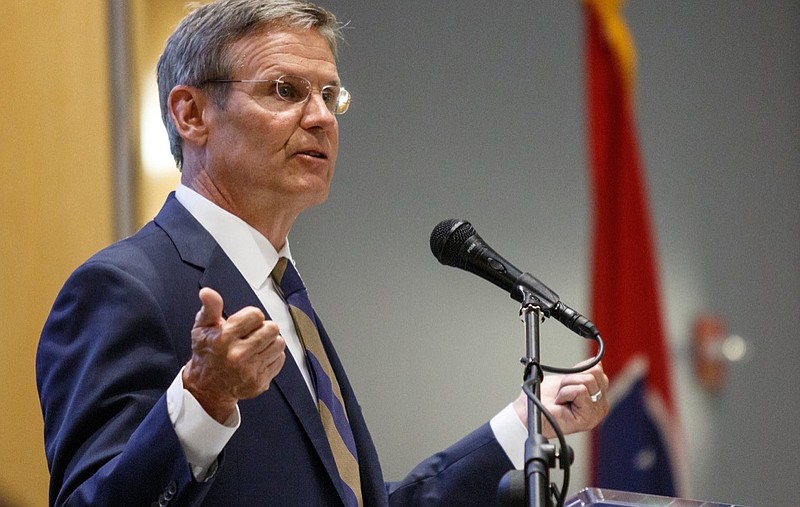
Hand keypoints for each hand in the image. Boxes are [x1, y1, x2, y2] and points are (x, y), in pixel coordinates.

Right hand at [182, 287, 285, 422]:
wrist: (207, 389)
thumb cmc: (207, 354)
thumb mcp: (202, 328)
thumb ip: (210, 308)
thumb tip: (208, 293)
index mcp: (223, 338)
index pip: (256, 315)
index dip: (252, 317)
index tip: (244, 324)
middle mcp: (237, 355)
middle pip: (272, 328)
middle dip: (263, 328)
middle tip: (252, 335)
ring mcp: (249, 370)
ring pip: (279, 343)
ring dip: (270, 342)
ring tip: (257, 346)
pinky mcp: (259, 382)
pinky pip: (279, 360)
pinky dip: (272, 357)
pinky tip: (259, 359)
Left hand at [512, 361, 608, 438]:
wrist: (528, 411)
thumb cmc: (544, 398)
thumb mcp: (567, 379)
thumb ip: (584, 372)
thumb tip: (597, 364)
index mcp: (598, 397)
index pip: (598, 371)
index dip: (578, 372)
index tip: (566, 384)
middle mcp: (600, 407)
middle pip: (595, 374)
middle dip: (571, 378)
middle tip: (561, 391)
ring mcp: (596, 414)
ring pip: (588, 380)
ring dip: (566, 386)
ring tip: (561, 398)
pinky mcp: (588, 418)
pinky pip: (581, 390)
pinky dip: (565, 393)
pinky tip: (560, 403)